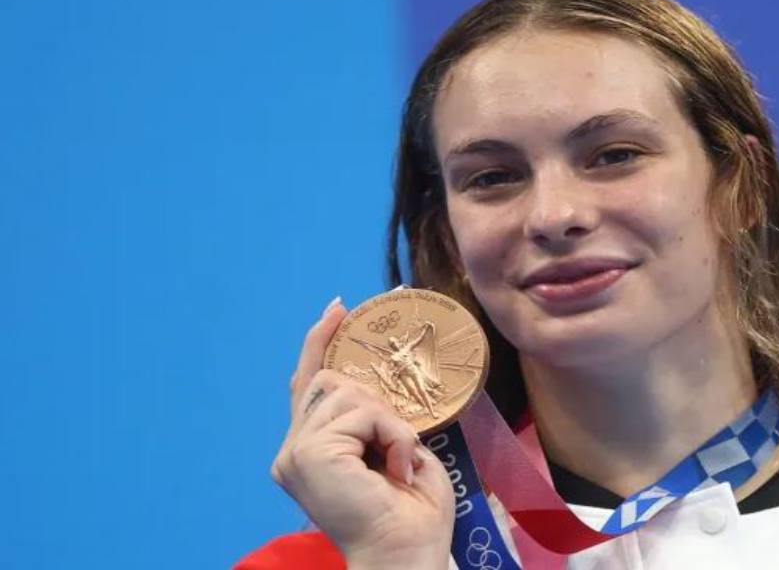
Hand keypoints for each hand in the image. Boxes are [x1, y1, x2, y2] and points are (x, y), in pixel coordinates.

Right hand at [271, 297, 454, 569]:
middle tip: (399, 447)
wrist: (407, 554)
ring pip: (349, 391)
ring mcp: (296, 453)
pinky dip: (391, 434)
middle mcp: (292, 452)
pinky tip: (397, 469)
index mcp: (309, 454)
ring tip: (401, 464)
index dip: (320, 342)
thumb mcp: (396, 450)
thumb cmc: (411, 515)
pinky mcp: (309, 454)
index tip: (338, 308)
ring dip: (390, 423)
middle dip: (375, 401)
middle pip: (329, 380)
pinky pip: (362, 411)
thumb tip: (375, 388)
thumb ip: (374, 419)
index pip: (307, 384)